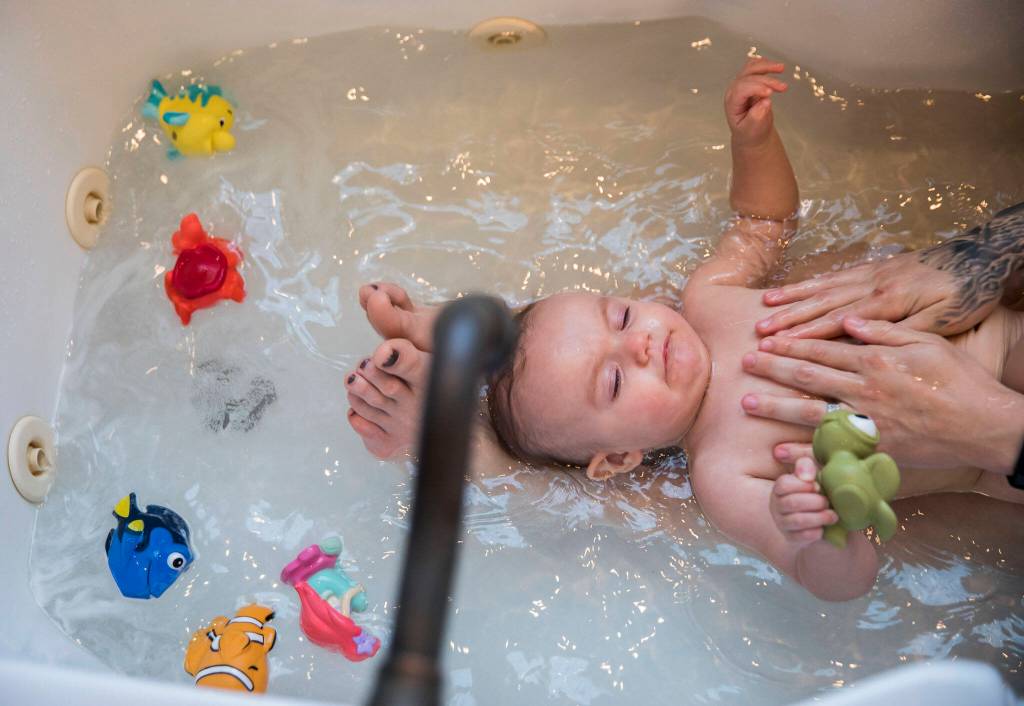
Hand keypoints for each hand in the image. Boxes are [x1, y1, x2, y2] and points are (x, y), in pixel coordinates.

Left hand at [724, 58, 787, 147]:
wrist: (751, 133)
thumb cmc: (750, 132)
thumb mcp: (752, 130)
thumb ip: (756, 117)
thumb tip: (765, 102)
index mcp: (732, 103)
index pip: (741, 90)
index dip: (756, 89)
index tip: (770, 93)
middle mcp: (734, 91)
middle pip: (748, 77)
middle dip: (767, 80)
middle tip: (783, 87)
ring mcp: (741, 84)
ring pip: (751, 68)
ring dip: (766, 66)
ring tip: (781, 68)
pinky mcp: (749, 80)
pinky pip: (755, 67)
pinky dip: (765, 64)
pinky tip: (775, 66)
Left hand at [740, 317, 1023, 472]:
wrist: (986, 426)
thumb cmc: (960, 379)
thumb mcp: (927, 342)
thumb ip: (884, 331)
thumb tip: (848, 319)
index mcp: (876, 361)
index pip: (822, 349)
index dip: (790, 344)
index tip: (764, 340)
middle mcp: (866, 390)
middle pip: (808, 378)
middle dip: (772, 370)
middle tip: (743, 364)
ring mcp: (869, 422)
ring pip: (811, 413)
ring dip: (776, 407)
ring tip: (747, 403)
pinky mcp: (875, 450)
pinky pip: (831, 451)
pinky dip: (803, 451)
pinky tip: (776, 451)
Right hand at [755, 250, 983, 337]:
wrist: (982, 256)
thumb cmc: (967, 294)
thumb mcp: (944, 320)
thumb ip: (902, 331)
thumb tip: (860, 341)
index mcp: (889, 301)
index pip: (839, 322)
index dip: (807, 335)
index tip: (780, 346)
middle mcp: (873, 284)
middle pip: (823, 304)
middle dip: (789, 319)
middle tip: (760, 333)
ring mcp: (872, 272)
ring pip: (824, 287)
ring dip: (793, 298)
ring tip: (764, 307)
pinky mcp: (875, 266)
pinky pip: (836, 275)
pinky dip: (811, 282)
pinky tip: (793, 288)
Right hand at [769, 457, 838, 545]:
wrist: (821, 514)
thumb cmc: (818, 489)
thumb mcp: (813, 471)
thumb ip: (806, 464)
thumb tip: (806, 476)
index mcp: (780, 488)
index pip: (784, 484)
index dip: (802, 485)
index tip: (817, 486)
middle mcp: (777, 505)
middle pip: (791, 503)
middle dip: (815, 502)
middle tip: (828, 502)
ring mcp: (783, 523)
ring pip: (797, 521)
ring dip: (819, 517)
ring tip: (833, 515)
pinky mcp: (791, 538)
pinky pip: (802, 537)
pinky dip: (816, 532)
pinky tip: (825, 528)